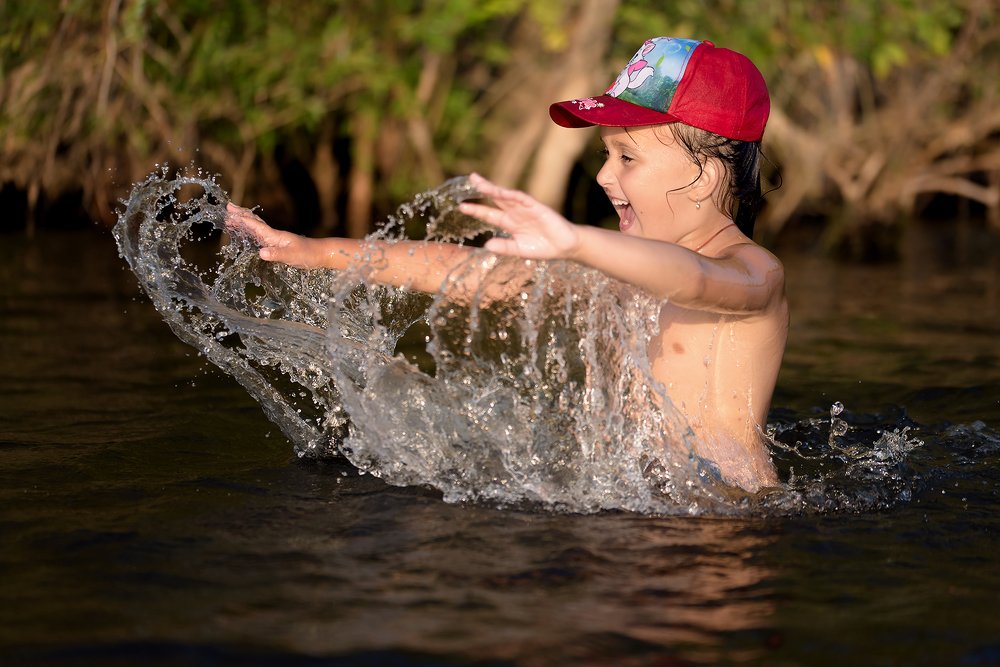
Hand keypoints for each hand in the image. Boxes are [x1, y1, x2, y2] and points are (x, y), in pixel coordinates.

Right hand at [224, 202, 317, 268]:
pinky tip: (246, 233)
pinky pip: (259, 236)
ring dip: (243, 222)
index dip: (243, 220)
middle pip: (254, 222)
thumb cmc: (308, 255)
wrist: (321, 254)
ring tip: (230, 219)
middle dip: (240, 215)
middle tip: (227, 208)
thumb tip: (260, 253)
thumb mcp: (292, 256)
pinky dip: (250, 231)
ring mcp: (275, 239)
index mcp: (275, 236)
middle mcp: (273, 236)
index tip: (230, 214)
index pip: (256, 226)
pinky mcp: (277, 245)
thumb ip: (277, 255)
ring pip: (255, 228)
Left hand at [459, 173, 578, 260]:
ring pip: (507, 196)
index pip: (490, 214)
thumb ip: (505, 247)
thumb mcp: (520, 250)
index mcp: (510, 223)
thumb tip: (486, 245)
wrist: (565, 247)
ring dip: (495, 189)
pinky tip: (503, 192)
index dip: (477, 210)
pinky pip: (524, 199)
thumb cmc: (543, 247)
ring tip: (481, 184)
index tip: (462, 206)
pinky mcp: (538, 207)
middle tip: (471, 179)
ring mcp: (526, 209)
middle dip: (484, 188)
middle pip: (497, 198)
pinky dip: (513, 196)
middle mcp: (516, 213)